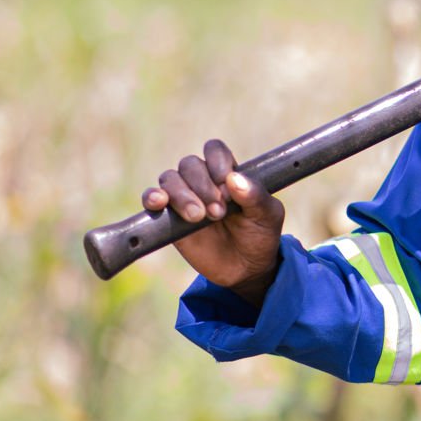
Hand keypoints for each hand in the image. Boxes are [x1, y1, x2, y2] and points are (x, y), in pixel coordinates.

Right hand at [142, 139, 284, 302]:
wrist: (245, 270)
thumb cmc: (259, 236)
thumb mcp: (268, 216)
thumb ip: (256, 196)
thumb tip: (234, 179)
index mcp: (228, 173)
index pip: (214, 150)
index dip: (217, 162)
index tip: (226, 184)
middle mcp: (203, 181)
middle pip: (190, 164)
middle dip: (203, 186)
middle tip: (218, 212)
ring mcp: (184, 198)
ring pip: (170, 178)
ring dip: (182, 195)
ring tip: (198, 217)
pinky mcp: (168, 218)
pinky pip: (151, 198)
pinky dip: (151, 197)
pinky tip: (159, 203)